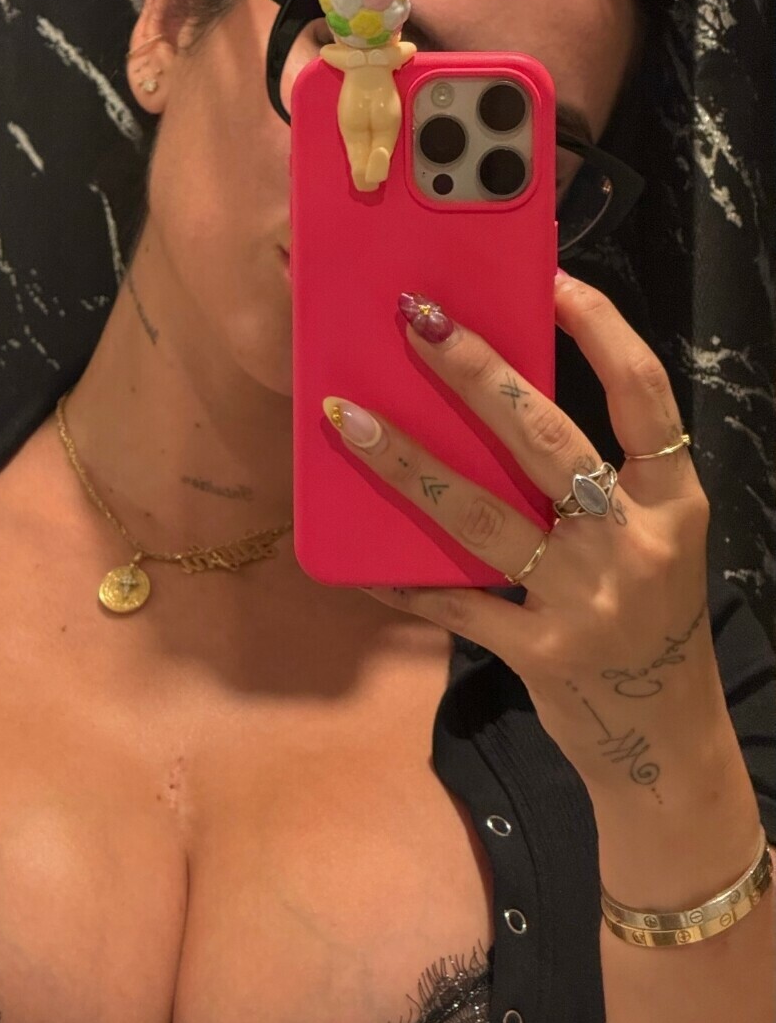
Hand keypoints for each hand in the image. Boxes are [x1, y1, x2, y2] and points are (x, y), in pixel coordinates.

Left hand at [321, 273, 721, 803]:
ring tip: (349, 420)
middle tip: (417, 321)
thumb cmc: (650, 627)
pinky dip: (408, 583)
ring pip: (484, 517)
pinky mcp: (542, 655)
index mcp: (673, 503)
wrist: (667, 741)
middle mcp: (635, 543)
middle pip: (546, 439)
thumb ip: (597, 491)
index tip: (551, 280)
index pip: (643, 395)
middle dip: (478, 373)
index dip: (602, 331)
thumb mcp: (650, 546)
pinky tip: (359, 563)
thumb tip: (498, 417)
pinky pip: (458, 607)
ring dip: (409, 465)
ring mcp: (587, 602)